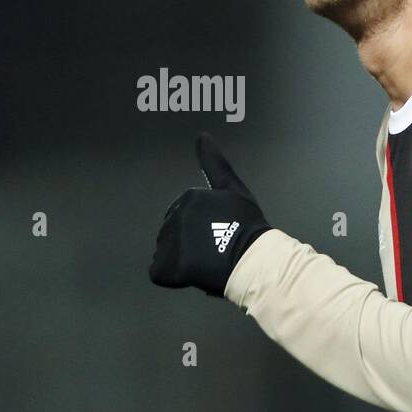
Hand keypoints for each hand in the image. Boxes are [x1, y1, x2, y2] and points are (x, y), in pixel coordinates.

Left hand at [148, 132, 271, 296]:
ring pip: (167, 253)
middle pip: (174, 235)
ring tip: (206, 264)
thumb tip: (202, 134)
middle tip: (214, 252)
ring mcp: (167, 242)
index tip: (220, 236)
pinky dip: (173, 277)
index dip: (203, 231)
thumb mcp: (233, 189)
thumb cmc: (247, 227)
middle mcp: (173, 216)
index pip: (186, 217)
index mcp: (188, 198)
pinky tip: (192, 275)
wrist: (252, 259)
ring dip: (182, 260)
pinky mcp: (165, 266)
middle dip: (190, 245)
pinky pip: (160, 273)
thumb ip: (214, 162)